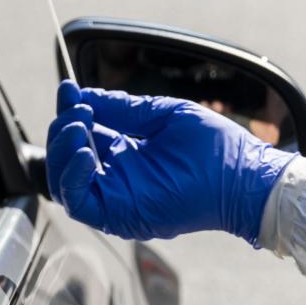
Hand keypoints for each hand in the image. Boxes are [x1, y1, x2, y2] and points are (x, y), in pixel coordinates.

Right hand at [45, 82, 293, 243]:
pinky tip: (83, 150)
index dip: (70, 113)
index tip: (68, 89)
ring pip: (64, 182)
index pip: (82, 136)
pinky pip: (79, 203)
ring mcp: (117, 198)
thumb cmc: (215, 147)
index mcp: (126, 153)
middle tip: (77, 109)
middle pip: (66, 160)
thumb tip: (84, 95)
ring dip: (62, 151)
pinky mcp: (121, 215)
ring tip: (78, 125)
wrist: (244, 177)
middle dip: (62, 130)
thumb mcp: (162, 115)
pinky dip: (70, 176)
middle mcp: (117, 177)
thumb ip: (122, 108)